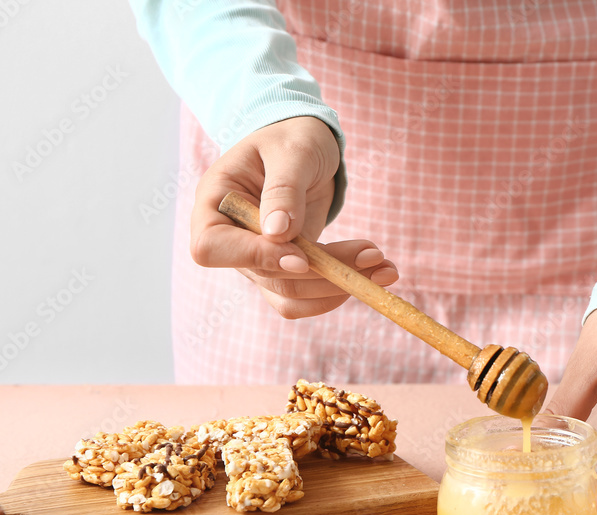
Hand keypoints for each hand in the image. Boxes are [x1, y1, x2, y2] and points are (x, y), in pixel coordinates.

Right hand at [189, 116, 398, 317]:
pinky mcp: (286, 268)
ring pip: (291, 295)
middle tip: (372, 255)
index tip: (302, 259)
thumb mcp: (292, 150)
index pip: (212, 248)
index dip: (255, 258)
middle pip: (266, 277)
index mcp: (215, 202)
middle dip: (322, 274)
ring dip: (339, 288)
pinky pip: (309, 294)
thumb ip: (283, 188)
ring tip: (384, 266)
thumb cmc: (291, 136)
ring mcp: (257, 259)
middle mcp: (231, 238)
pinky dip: (343, 288)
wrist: (304, 145)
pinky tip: (378, 271)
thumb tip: (278, 233)